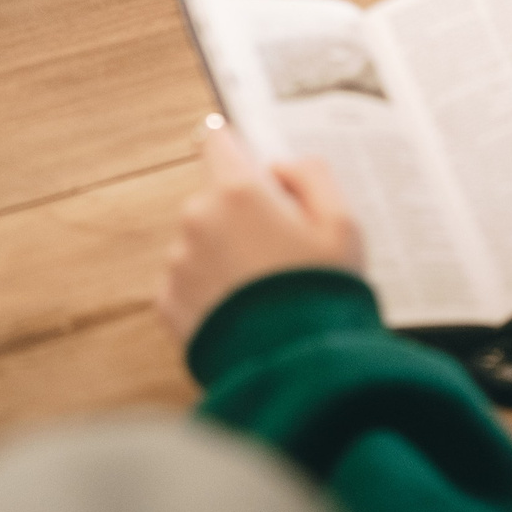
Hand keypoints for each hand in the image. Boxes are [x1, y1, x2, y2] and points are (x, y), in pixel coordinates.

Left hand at [156, 117, 364, 343]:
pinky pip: (189, 282)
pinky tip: (244, 311)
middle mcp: (198, 219)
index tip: (248, 162)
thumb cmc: (323, 294)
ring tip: (265, 290)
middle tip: (281, 251)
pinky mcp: (167, 303)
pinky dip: (211, 292)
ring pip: (201, 242)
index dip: (236, 148)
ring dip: (225, 255)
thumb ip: (313, 176)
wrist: (294, 370)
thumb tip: (281, 167)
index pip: (219, 141)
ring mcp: (178, 262)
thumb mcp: (343, 225)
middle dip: (242, 216)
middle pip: (216, 199)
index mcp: (239, 192)